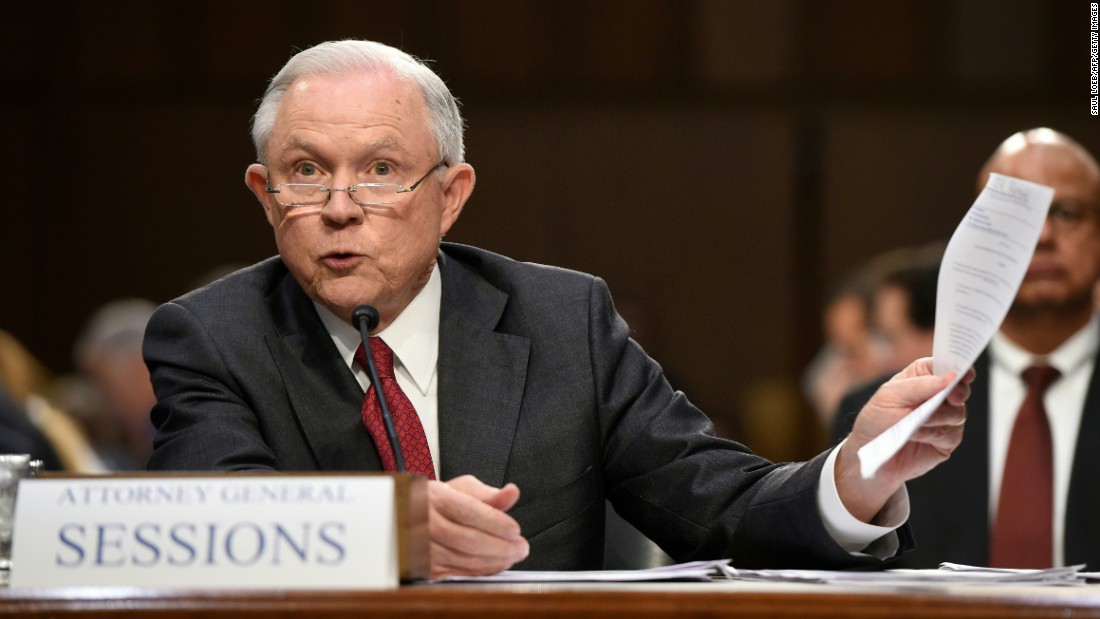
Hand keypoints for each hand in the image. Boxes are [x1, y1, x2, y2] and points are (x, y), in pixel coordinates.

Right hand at [427, 475, 528, 577]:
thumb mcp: (460, 488)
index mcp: (435, 498)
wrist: (410, 517)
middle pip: (468, 539)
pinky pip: (458, 573)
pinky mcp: (425, 567)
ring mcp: (423, 547)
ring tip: (513, 556)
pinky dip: (482, 572)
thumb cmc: (438, 501)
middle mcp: (425, 523)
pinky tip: (496, 565)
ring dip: (494, 561)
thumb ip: (488, 493)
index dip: (495, 523)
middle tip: (521, 547)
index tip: (515, 530)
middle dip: (501, 546)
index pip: (469, 512)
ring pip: (464, 559)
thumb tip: (511, 493)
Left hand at [835, 357, 973, 522]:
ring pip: (958, 413)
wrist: (868, 452)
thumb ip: (919, 385)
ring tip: (916, 420)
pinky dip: (933, 433)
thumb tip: (950, 378)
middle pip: (960, 389)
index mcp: (923, 378)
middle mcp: (937, 396)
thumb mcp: (890, 396)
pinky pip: (951, 434)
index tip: (965, 373)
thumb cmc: (876, 419)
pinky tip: (916, 434)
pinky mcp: (945, 441)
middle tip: (951, 397)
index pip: (947, 366)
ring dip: (938, 416)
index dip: (959, 367)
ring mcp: (944, 419)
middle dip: (957, 392)